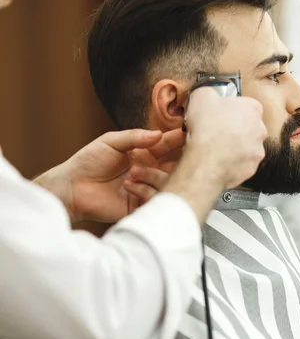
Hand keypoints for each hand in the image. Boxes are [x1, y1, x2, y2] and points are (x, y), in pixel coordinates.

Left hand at [35, 129, 184, 222]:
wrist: (72, 188)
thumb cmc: (87, 162)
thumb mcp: (110, 141)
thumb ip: (135, 137)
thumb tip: (158, 134)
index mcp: (145, 155)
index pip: (168, 145)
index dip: (179, 139)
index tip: (188, 133)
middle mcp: (149, 171)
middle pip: (175, 166)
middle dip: (175, 162)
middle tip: (167, 159)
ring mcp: (146, 188)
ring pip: (167, 183)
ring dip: (153, 176)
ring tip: (132, 174)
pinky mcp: (140, 206)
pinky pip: (155, 200)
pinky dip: (144, 191)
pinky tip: (129, 187)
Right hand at [162, 87, 266, 217]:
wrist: (207, 161)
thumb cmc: (207, 129)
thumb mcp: (201, 96)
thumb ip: (209, 92)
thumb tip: (207, 94)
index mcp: (252, 108)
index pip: (246, 104)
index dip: (231, 108)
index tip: (220, 112)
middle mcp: (260, 129)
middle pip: (248, 125)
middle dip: (235, 127)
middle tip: (217, 129)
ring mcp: (257, 150)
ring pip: (247, 145)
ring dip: (235, 145)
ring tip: (216, 146)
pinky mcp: (251, 168)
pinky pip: (243, 162)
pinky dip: (233, 161)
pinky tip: (219, 159)